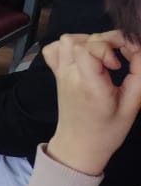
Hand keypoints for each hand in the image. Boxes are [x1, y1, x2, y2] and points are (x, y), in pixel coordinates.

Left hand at [44, 31, 140, 175]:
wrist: (79, 145)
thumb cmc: (108, 131)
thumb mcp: (131, 108)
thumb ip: (138, 78)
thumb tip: (139, 50)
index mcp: (89, 85)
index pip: (88, 50)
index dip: (107, 47)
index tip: (119, 63)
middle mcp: (71, 75)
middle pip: (79, 41)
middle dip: (104, 41)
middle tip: (120, 55)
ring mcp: (60, 73)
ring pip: (66, 41)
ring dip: (88, 40)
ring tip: (104, 55)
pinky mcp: (56, 73)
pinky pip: (53, 50)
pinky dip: (68, 46)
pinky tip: (85, 55)